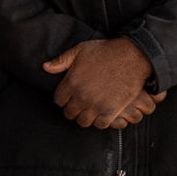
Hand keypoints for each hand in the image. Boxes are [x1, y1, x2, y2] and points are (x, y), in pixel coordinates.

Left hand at [44, 37, 161, 128]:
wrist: (131, 57)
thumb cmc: (106, 52)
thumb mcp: (80, 50)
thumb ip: (61, 61)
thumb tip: (45, 67)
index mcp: (71, 83)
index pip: (59, 100)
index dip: (63, 99)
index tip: (70, 96)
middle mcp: (81, 96)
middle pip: (70, 113)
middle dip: (73, 109)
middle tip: (80, 104)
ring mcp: (96, 105)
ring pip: (83, 121)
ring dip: (85, 117)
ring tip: (90, 110)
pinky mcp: (110, 111)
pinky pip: (100, 125)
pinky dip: (100, 121)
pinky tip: (102, 114)